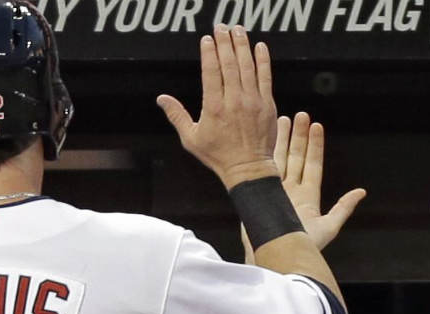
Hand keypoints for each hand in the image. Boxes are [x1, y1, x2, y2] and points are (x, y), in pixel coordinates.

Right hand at [157, 25, 279, 188]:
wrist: (248, 169)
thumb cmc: (218, 156)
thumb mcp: (191, 138)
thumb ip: (176, 116)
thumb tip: (161, 98)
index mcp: (214, 107)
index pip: (211, 71)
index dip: (209, 52)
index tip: (207, 39)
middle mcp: (234, 101)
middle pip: (229, 64)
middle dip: (224, 42)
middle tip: (221, 27)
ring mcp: (252, 102)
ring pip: (247, 67)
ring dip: (242, 46)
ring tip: (237, 30)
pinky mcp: (267, 105)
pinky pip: (265, 77)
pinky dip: (263, 61)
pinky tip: (259, 47)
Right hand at [239, 112, 365, 260]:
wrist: (278, 258)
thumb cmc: (304, 248)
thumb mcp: (329, 227)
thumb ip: (343, 208)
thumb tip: (361, 191)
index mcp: (308, 197)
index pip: (313, 164)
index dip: (315, 145)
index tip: (316, 125)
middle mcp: (292, 191)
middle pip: (296, 157)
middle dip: (297, 136)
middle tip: (300, 115)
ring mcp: (275, 192)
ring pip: (279, 160)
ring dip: (281, 140)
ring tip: (282, 119)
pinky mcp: (260, 195)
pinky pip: (263, 169)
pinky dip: (264, 154)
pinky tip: (262, 139)